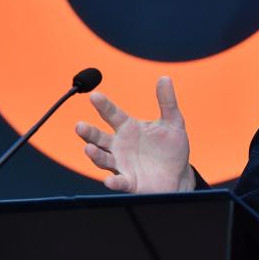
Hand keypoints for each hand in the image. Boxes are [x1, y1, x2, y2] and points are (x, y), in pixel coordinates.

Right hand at [75, 76, 193, 192]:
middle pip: (99, 138)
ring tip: (89, 148)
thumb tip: (165, 77)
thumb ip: (167, 102)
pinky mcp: (129, 182)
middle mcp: (120, 146)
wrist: (179, 175)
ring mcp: (122, 164)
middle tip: (79, 126)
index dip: (104, 105)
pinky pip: (119, 182)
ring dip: (95, 155)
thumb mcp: (173, 122)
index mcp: (129, 129)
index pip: (112, 114)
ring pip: (103, 159)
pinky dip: (114, 182)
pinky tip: (110, 181)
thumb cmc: (172, 148)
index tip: (95, 95)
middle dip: (88, 132)